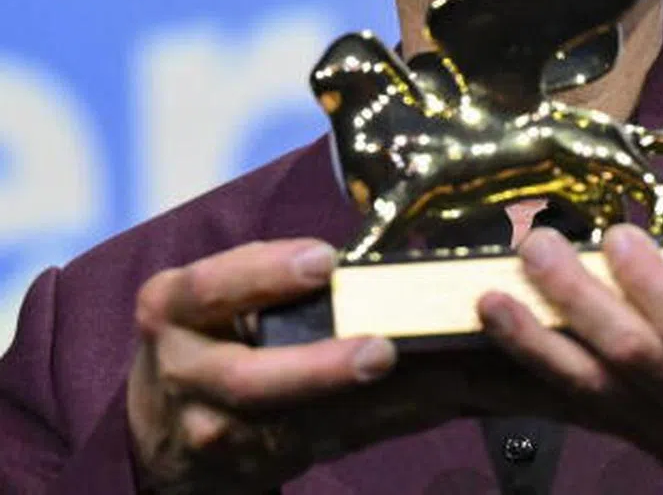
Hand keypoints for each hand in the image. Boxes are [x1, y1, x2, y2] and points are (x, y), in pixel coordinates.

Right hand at [128, 238, 462, 492]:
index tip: (326, 262)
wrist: (158, 428)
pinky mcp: (253, 467)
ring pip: (296, 426)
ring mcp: (214, 433)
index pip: (212, 289)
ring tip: (437, 382)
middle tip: (381, 351)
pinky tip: (436, 402)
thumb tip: (357, 264)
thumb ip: (266, 275)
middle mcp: (185, 374)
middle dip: (320, 369)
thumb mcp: (210, 293)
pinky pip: (328, 444)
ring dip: (371, 406)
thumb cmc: (205, 331)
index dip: (268, 274)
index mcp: (174, 309)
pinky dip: (385, 422)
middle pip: (249, 380)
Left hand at [477, 214, 662, 494]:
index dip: (654, 287)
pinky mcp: (637, 433)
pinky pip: (577, 409)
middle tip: (536, 243)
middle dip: (576, 299)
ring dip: (535, 342)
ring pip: (592, 387)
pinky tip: (483, 350)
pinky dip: (527, 381)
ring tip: (487, 296)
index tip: (620, 235)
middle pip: (632, 354)